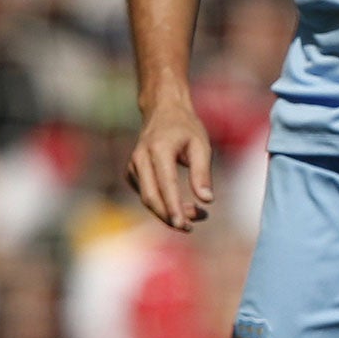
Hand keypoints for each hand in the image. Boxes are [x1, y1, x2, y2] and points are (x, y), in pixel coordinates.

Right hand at [127, 96, 213, 232]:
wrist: (163, 111)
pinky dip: (161, 205)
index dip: (173, 207)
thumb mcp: (201, 145)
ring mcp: (133, 165)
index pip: (165, 184)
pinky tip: (180, 206)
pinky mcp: (132, 172)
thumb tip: (207, 201)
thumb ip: (202, 173)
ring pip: (147, 198)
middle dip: (170, 216)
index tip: (183, 225)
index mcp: (159, 149)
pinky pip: (145, 194)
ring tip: (195, 215)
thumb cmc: (185, 128)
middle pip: (151, 197)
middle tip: (192, 226)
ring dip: (168, 212)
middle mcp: (141, 158)